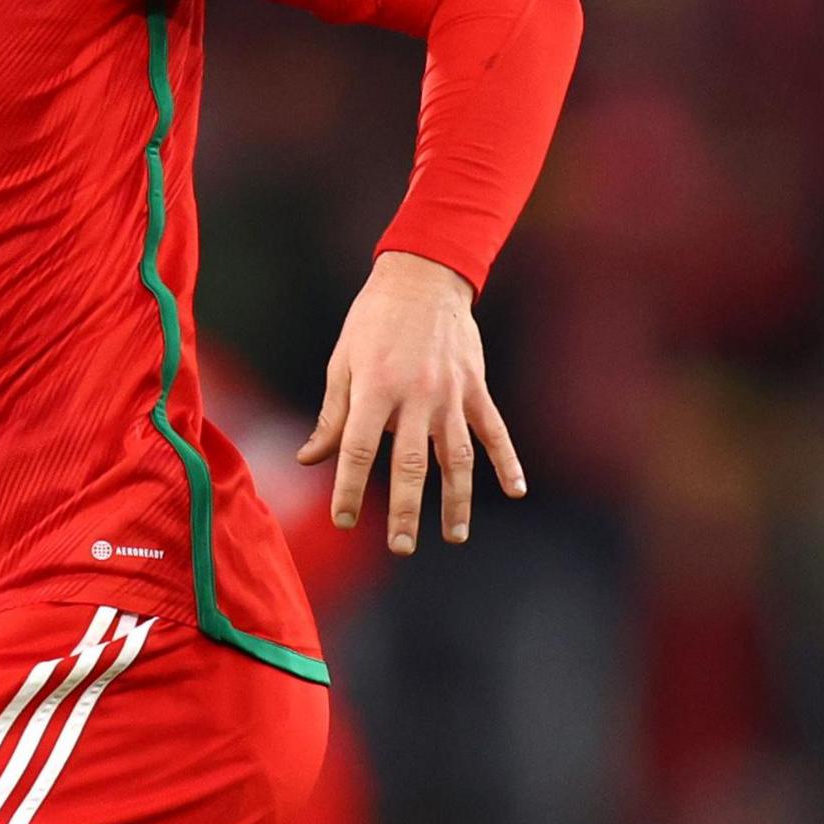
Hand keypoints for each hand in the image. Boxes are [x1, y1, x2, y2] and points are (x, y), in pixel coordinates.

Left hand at [296, 250, 526, 553]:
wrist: (423, 277)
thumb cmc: (373, 321)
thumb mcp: (343, 363)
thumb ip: (332, 416)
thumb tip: (307, 459)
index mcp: (374, 388)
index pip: (356, 449)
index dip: (347, 488)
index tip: (342, 521)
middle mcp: (414, 395)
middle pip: (409, 464)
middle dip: (405, 510)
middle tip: (401, 547)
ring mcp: (450, 393)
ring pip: (456, 457)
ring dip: (456, 500)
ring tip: (453, 536)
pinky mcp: (475, 387)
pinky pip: (494, 430)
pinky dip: (507, 460)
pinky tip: (515, 490)